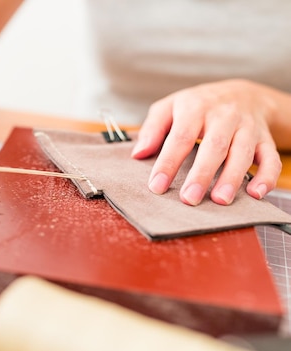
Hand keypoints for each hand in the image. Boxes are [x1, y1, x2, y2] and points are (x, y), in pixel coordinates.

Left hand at [130, 79, 281, 205]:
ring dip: (232, 178)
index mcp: (196, 107)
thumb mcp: (169, 107)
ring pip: (242, 153)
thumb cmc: (198, 106)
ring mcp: (247, 127)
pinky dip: (266, 176)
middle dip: (202, 174)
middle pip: (214, 146)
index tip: (157, 186)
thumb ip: (153, 129)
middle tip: (189, 199)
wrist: (242, 92)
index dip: (168, 163)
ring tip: (220, 200)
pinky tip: (256, 194)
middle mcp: (224, 116)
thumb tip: (138, 154)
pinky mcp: (265, 139)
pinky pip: (271, 158)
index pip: (181, 137)